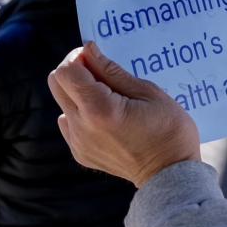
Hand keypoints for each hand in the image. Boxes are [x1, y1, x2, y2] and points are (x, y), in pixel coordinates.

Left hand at [47, 41, 200, 187]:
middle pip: (56, 83)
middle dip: (74, 70)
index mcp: (100, 109)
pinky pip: (69, 122)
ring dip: (78, 92)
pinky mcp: (80, 153)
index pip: (67, 71)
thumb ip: (112, 71)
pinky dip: (81, 113)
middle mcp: (82, 126)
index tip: (96, 57)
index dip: (79, 57)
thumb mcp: (148, 92)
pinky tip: (105, 117)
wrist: (170, 176)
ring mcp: (78, 142)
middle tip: (98, 72)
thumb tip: (89, 49)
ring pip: (62, 102)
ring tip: (108, 98)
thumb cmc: (169, 130)